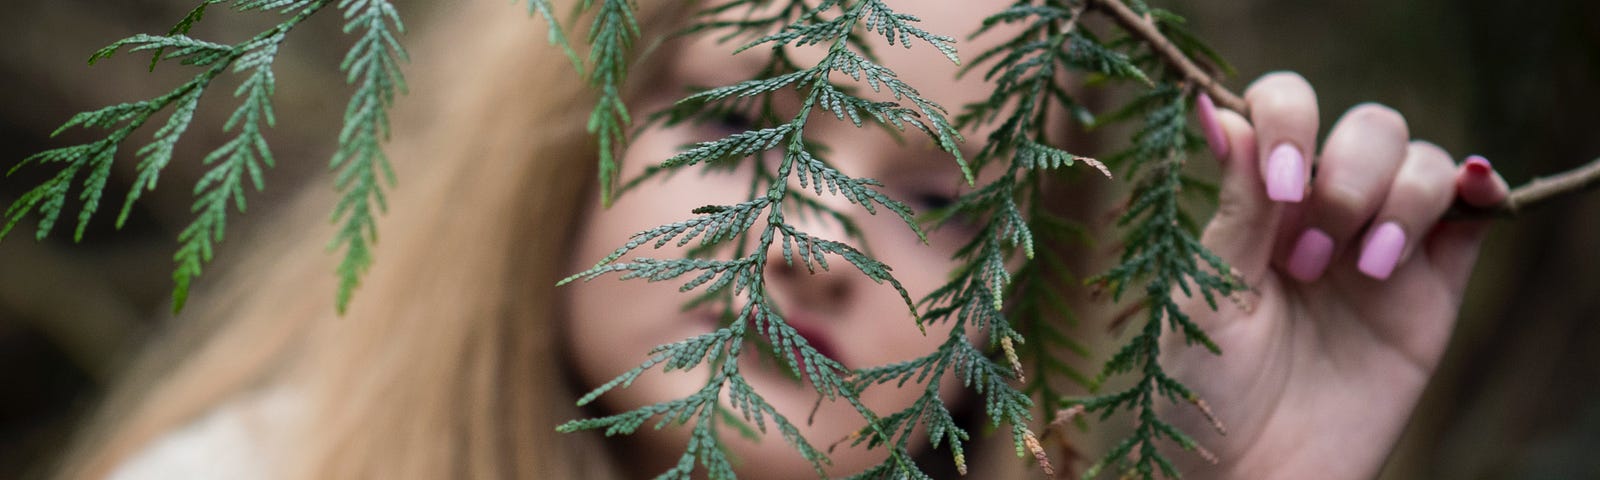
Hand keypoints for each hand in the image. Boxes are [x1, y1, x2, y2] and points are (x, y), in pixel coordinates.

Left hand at [1160, 72, 1510, 478]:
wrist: (1247, 478)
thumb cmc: (1198, 391)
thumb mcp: (1203, 293)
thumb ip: (1233, 206)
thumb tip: (1217, 109)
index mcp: (1256, 203)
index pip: (1287, 111)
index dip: (1292, 122)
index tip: (1279, 185)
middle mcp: (1319, 214)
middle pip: (1367, 129)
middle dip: (1347, 176)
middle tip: (1309, 258)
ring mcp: (1379, 249)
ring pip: (1422, 162)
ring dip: (1399, 199)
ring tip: (1361, 271)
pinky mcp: (1431, 293)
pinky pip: (1474, 218)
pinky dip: (1480, 188)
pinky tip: (1470, 194)